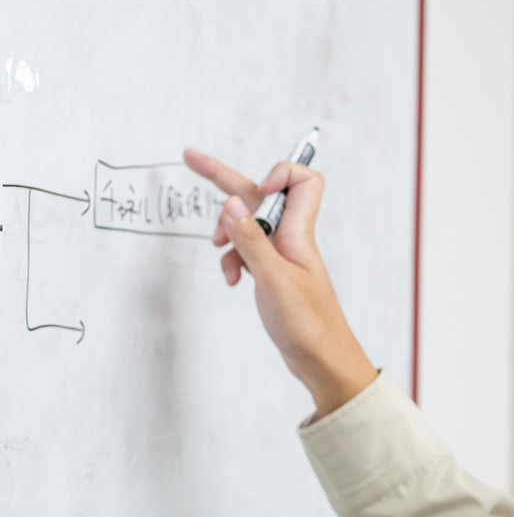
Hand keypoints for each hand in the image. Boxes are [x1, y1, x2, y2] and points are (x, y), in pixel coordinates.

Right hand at [182, 147, 378, 418]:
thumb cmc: (308, 324)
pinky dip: (232, 261)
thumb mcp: (274, 279)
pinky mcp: (271, 273)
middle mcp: (291, 238)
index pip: (304, 181)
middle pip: (258, 196)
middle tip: (189, 156)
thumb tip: (233, 202)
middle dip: (224, 178)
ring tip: (220, 250)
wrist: (321, 360)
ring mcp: (280, 255)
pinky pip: (244, 253)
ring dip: (227, 235)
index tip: (258, 191)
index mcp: (300, 232)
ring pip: (245, 226)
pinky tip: (234, 280)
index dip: (279, 175)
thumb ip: (252, 239)